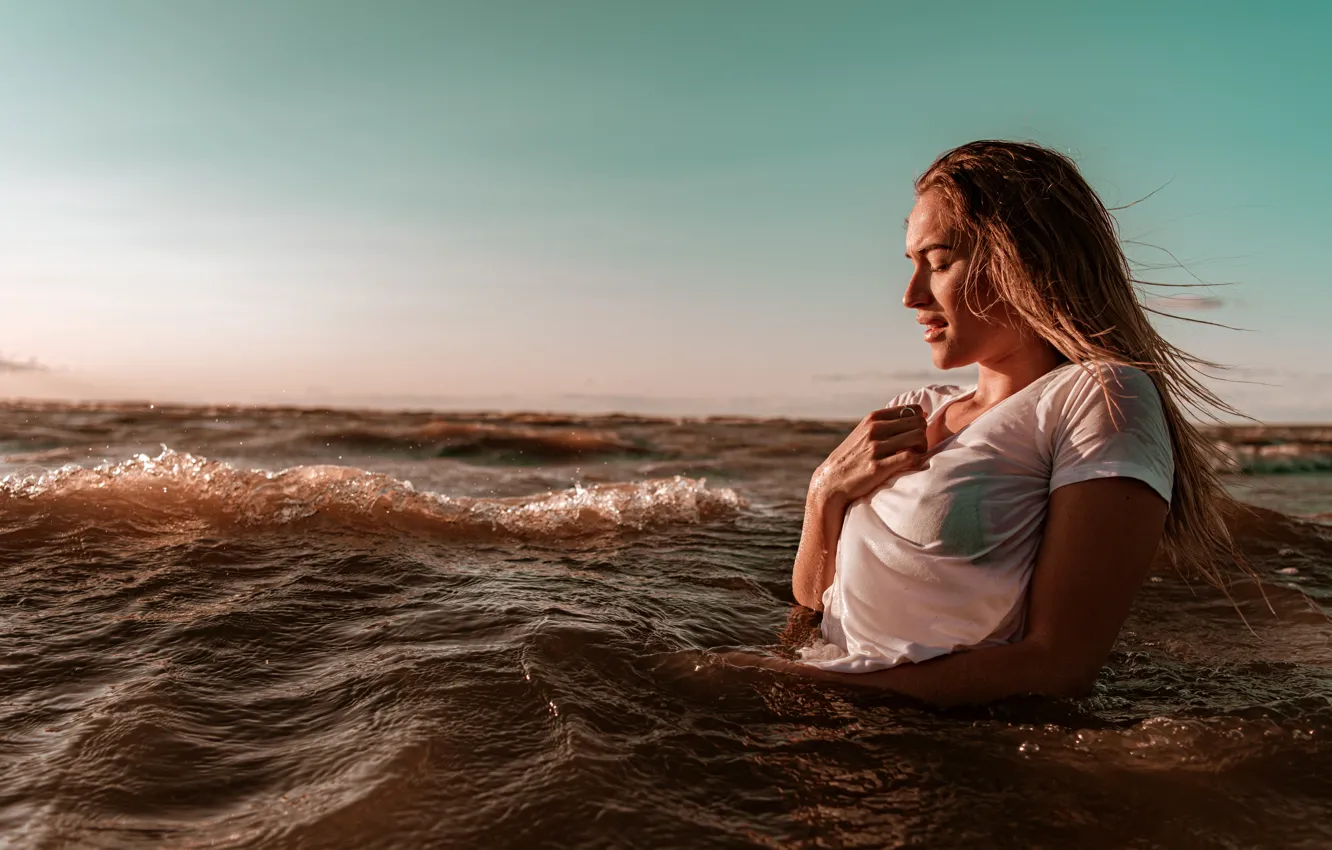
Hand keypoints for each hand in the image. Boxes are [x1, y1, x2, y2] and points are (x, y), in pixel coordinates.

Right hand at [810, 404, 926, 505]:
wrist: (831, 481)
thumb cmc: (854, 457)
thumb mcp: (864, 432)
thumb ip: (887, 423)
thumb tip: (921, 414)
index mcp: (873, 418)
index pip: (913, 410)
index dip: (919, 422)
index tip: (914, 434)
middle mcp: (874, 429)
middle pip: (919, 422)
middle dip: (923, 435)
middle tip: (916, 447)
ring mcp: (876, 448)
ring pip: (918, 437)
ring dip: (922, 448)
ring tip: (914, 456)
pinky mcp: (878, 467)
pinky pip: (911, 457)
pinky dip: (916, 461)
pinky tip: (909, 466)